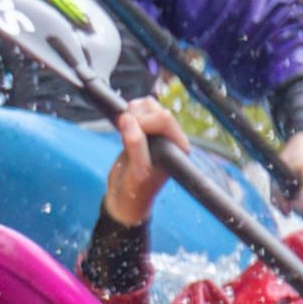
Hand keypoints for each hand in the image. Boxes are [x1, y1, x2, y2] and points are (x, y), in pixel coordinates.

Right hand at [103, 98, 189, 226]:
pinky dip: (128, 115)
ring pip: (146, 105)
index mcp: (178, 147)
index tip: (131, 138)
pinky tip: (125, 132)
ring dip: (132, 115)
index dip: (144, 123)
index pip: (164, 118)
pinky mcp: (145, 129)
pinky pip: (137, 109)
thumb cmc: (135, 191)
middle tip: (127, 137)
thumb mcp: (137, 172)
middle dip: (137, 118)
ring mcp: (158, 132)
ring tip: (126, 136)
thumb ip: (135, 145)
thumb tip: (127, 119)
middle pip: (155, 108)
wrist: (124, 198)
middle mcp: (172, 138)